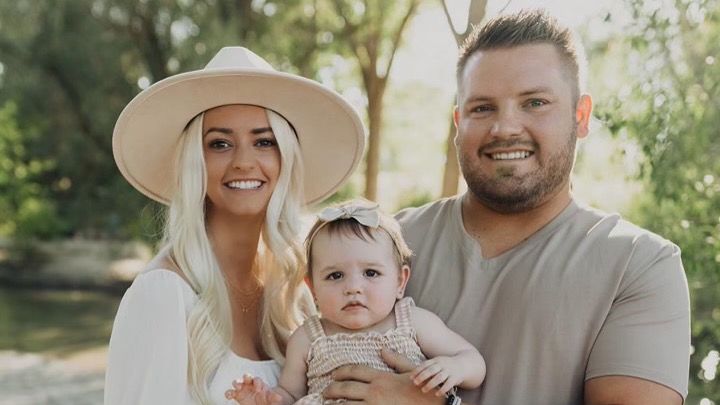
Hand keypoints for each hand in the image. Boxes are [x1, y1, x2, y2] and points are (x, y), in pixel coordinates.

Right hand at [225, 374, 282, 404]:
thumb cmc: (269, 401)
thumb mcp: (273, 400)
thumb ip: (275, 398)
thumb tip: (279, 397)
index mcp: (259, 384)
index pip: (257, 380)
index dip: (257, 383)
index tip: (258, 389)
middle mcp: (250, 385)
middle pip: (247, 377)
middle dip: (246, 377)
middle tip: (246, 379)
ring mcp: (243, 390)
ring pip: (237, 383)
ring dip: (236, 383)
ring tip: (237, 387)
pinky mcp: (237, 396)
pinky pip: (230, 393)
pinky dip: (228, 393)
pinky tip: (229, 396)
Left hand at [323, 349, 443, 404]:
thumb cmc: (425, 391)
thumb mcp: (412, 372)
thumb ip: (396, 360)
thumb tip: (383, 349)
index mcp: (382, 378)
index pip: (355, 371)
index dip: (342, 372)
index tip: (334, 374)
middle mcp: (375, 392)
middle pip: (346, 388)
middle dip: (332, 389)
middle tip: (325, 392)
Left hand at [411, 356, 460, 395]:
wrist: (464, 364)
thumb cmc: (446, 365)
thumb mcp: (438, 362)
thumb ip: (428, 367)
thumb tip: (414, 375)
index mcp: (437, 360)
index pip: (425, 364)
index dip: (417, 371)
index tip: (411, 377)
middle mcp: (443, 364)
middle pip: (431, 370)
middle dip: (422, 376)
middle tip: (415, 383)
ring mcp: (449, 371)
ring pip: (439, 377)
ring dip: (430, 384)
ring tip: (423, 390)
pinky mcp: (455, 378)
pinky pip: (448, 384)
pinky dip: (442, 389)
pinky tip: (437, 394)